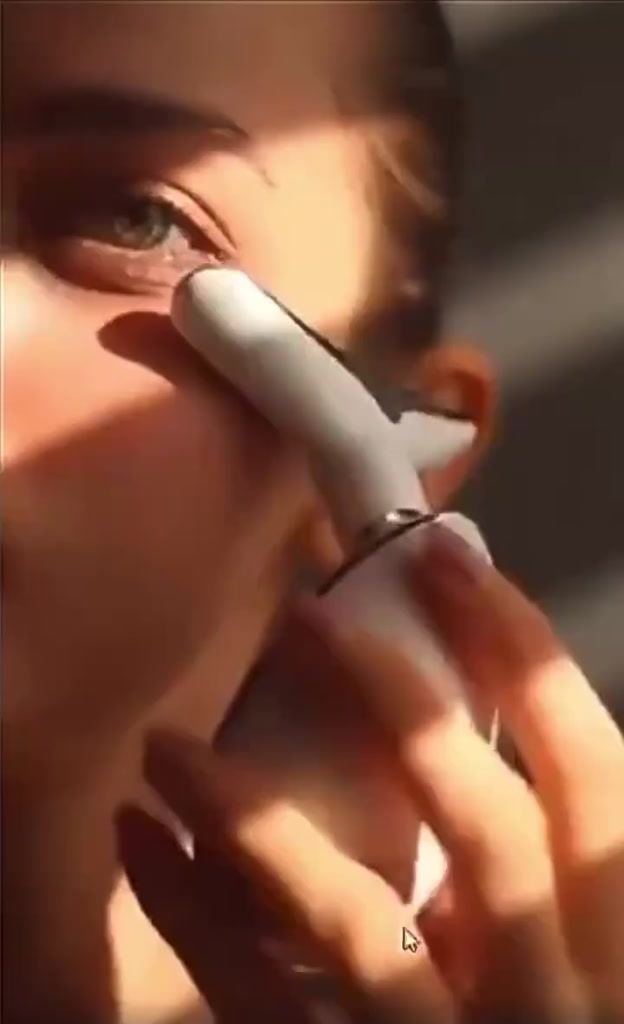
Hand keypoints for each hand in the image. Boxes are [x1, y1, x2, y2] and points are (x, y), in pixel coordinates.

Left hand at [116, 526, 623, 1022]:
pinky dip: (194, 917)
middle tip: (306, 616)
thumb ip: (528, 861)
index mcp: (613, 936)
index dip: (524, 654)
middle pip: (490, 828)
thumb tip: (447, 721)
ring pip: (354, 924)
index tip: (447, 558)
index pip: (592, 776)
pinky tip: (143, 838)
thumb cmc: (549, 1017)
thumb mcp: (570, 944)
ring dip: (252, 818)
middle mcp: (554, 996)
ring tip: (169, 744)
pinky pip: (265, 1005)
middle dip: (403, 704)